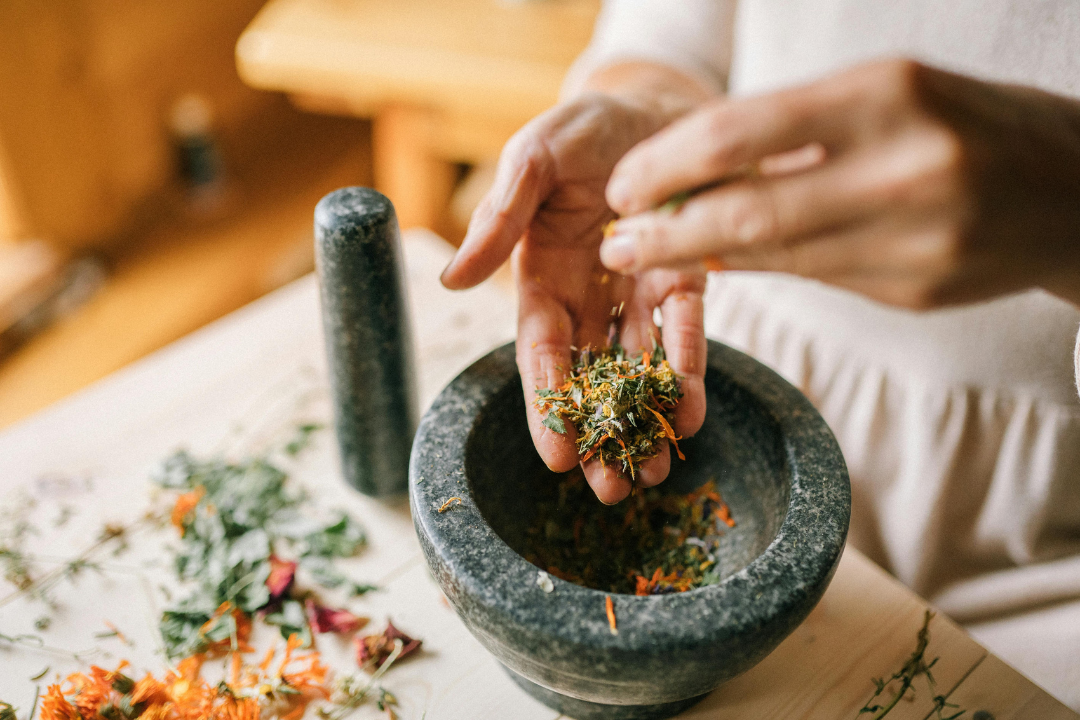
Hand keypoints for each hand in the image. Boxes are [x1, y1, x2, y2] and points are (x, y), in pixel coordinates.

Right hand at [441, 91, 707, 503]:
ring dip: (644, 420)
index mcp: (541, 275)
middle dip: (598, 433)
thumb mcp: (532, 160)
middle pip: (590, 376)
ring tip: (654, 474)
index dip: (545, 403)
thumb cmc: (582, 126)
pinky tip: (690, 415)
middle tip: (610, 491)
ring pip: (638, 367)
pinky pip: (687, 330)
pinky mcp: (687, 277)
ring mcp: (639, 290)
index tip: (553, 455)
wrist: (652, 101)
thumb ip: (498, 218)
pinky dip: (689, 369)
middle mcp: (588, 294)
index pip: (540, 350)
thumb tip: (450, 280)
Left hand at [600, 59, 1079, 308]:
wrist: (1077, 189)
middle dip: (664, 232)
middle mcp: (903, 168)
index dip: (665, 164)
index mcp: (888, 95)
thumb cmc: (966, 122)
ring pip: (774, 256)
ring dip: (698, 261)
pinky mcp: (916, 289)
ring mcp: (915, 238)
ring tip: (648, 258)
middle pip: (746, 211)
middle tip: (614, 244)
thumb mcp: (888, 96)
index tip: (622, 185)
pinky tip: (719, 265)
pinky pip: (813, 280)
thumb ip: (795, 134)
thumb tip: (691, 174)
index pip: (739, 133)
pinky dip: (759, 270)